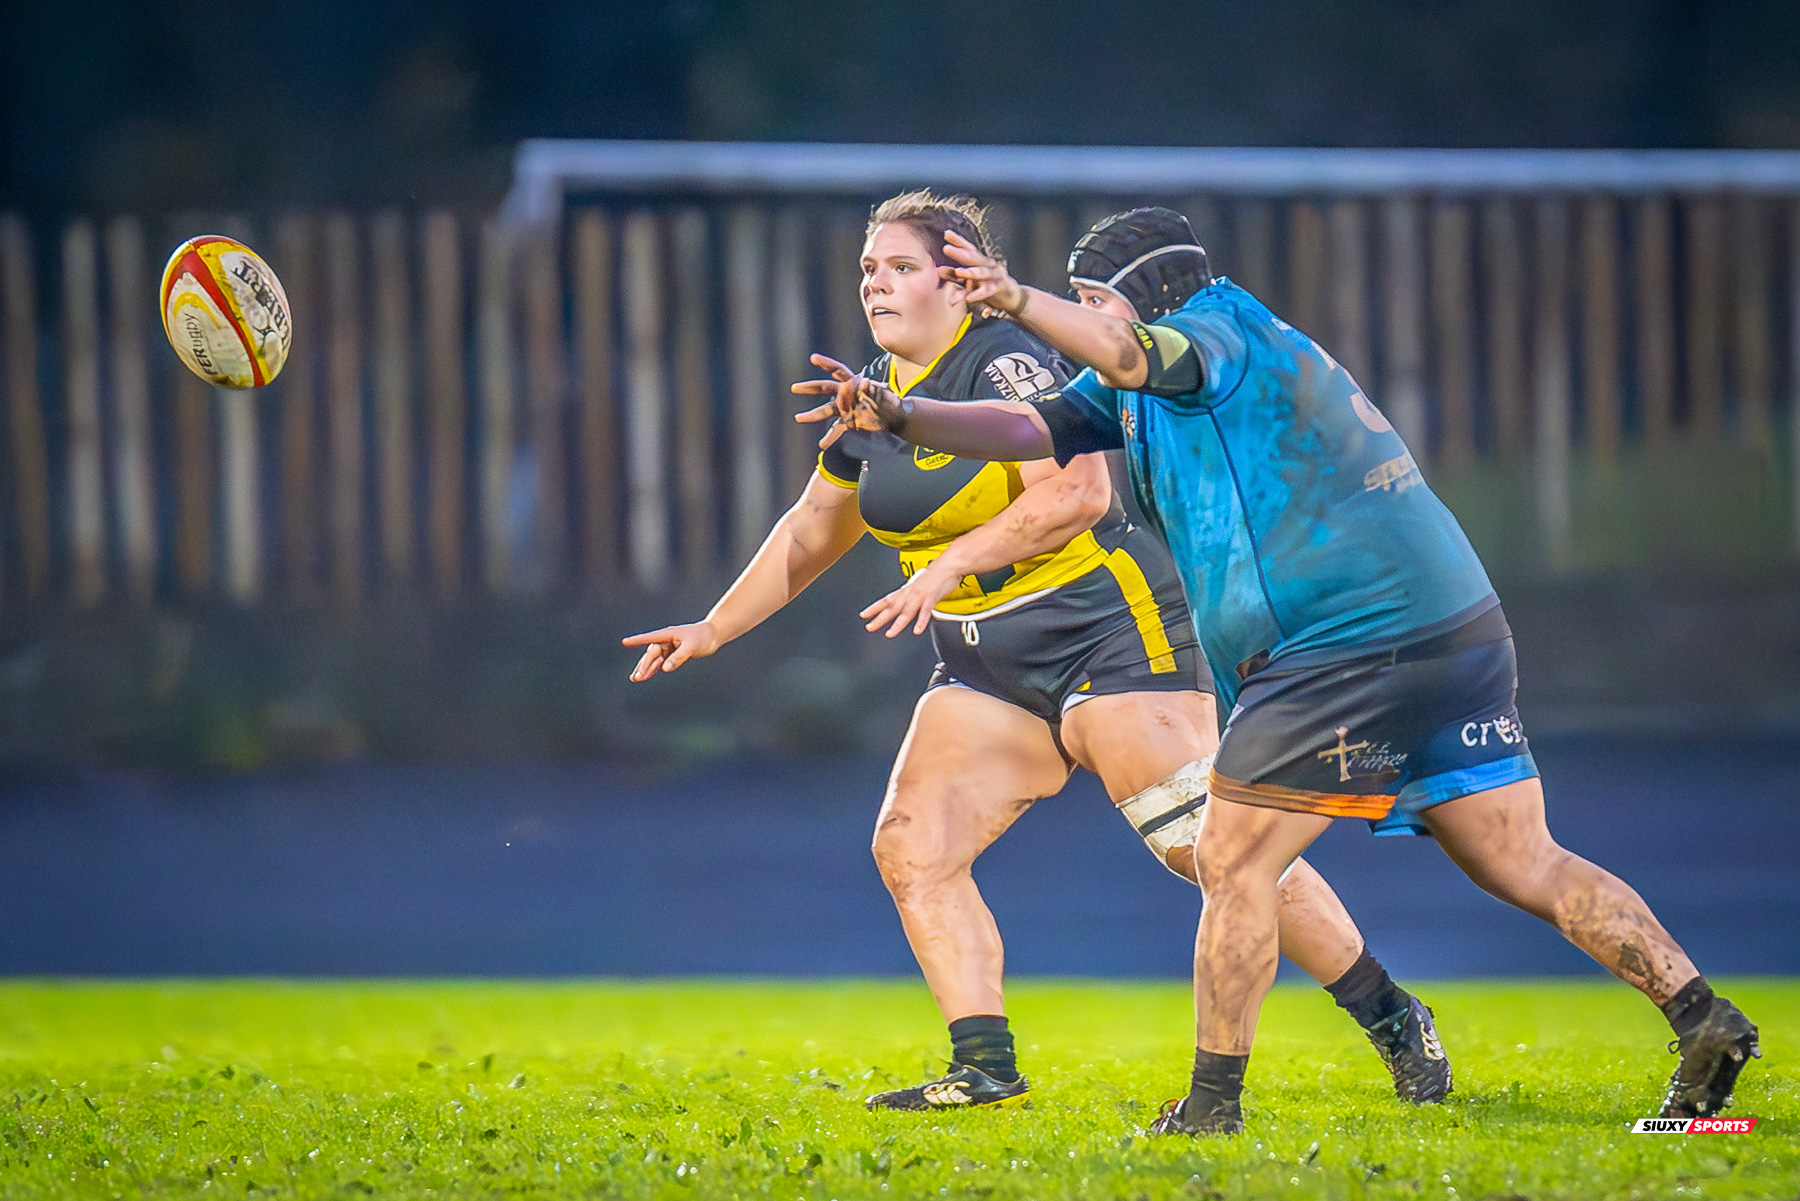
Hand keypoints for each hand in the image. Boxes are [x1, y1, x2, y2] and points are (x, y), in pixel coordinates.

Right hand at [621, 621, 721, 680]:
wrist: (713, 635)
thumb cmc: (703, 637)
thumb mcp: (691, 647)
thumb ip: (678, 657)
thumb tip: (665, 668)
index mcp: (668, 634)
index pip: (650, 638)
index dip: (637, 640)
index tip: (625, 642)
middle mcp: (666, 640)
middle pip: (652, 654)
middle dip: (643, 665)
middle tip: (636, 677)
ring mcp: (669, 646)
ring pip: (655, 659)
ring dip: (646, 668)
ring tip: (636, 679)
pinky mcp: (674, 652)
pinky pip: (661, 661)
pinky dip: (655, 668)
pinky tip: (647, 675)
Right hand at [791, 354, 905, 446]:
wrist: (895, 416)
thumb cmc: (892, 401)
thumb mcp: (884, 394)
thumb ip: (875, 390)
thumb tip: (866, 384)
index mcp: (854, 383)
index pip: (838, 371)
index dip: (826, 364)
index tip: (813, 358)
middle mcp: (846, 394)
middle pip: (825, 388)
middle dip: (810, 388)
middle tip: (795, 388)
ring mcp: (846, 408)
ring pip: (826, 410)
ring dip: (813, 414)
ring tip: (798, 418)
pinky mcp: (849, 421)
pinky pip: (837, 429)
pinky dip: (830, 437)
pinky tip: (822, 445)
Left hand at [859, 562, 962, 637]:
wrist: (950, 564)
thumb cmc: (938, 574)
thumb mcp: (921, 584)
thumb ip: (913, 595)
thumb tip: (908, 601)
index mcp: (907, 590)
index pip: (886, 600)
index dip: (874, 607)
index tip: (863, 615)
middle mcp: (911, 593)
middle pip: (892, 607)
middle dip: (880, 618)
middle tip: (869, 627)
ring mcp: (921, 595)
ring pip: (907, 611)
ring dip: (898, 623)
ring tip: (890, 634)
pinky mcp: (932, 597)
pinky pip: (925, 611)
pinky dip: (921, 621)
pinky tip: (917, 630)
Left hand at [940, 230, 1024, 312]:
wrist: (1011, 296)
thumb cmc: (987, 285)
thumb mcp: (970, 280)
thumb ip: (956, 276)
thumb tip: (939, 270)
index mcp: (980, 261)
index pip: (969, 249)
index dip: (958, 241)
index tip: (946, 234)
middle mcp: (988, 264)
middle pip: (973, 257)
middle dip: (960, 253)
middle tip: (946, 248)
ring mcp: (995, 275)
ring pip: (982, 272)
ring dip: (970, 272)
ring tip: (958, 272)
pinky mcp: (1000, 287)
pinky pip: (988, 290)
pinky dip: (978, 294)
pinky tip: (968, 298)